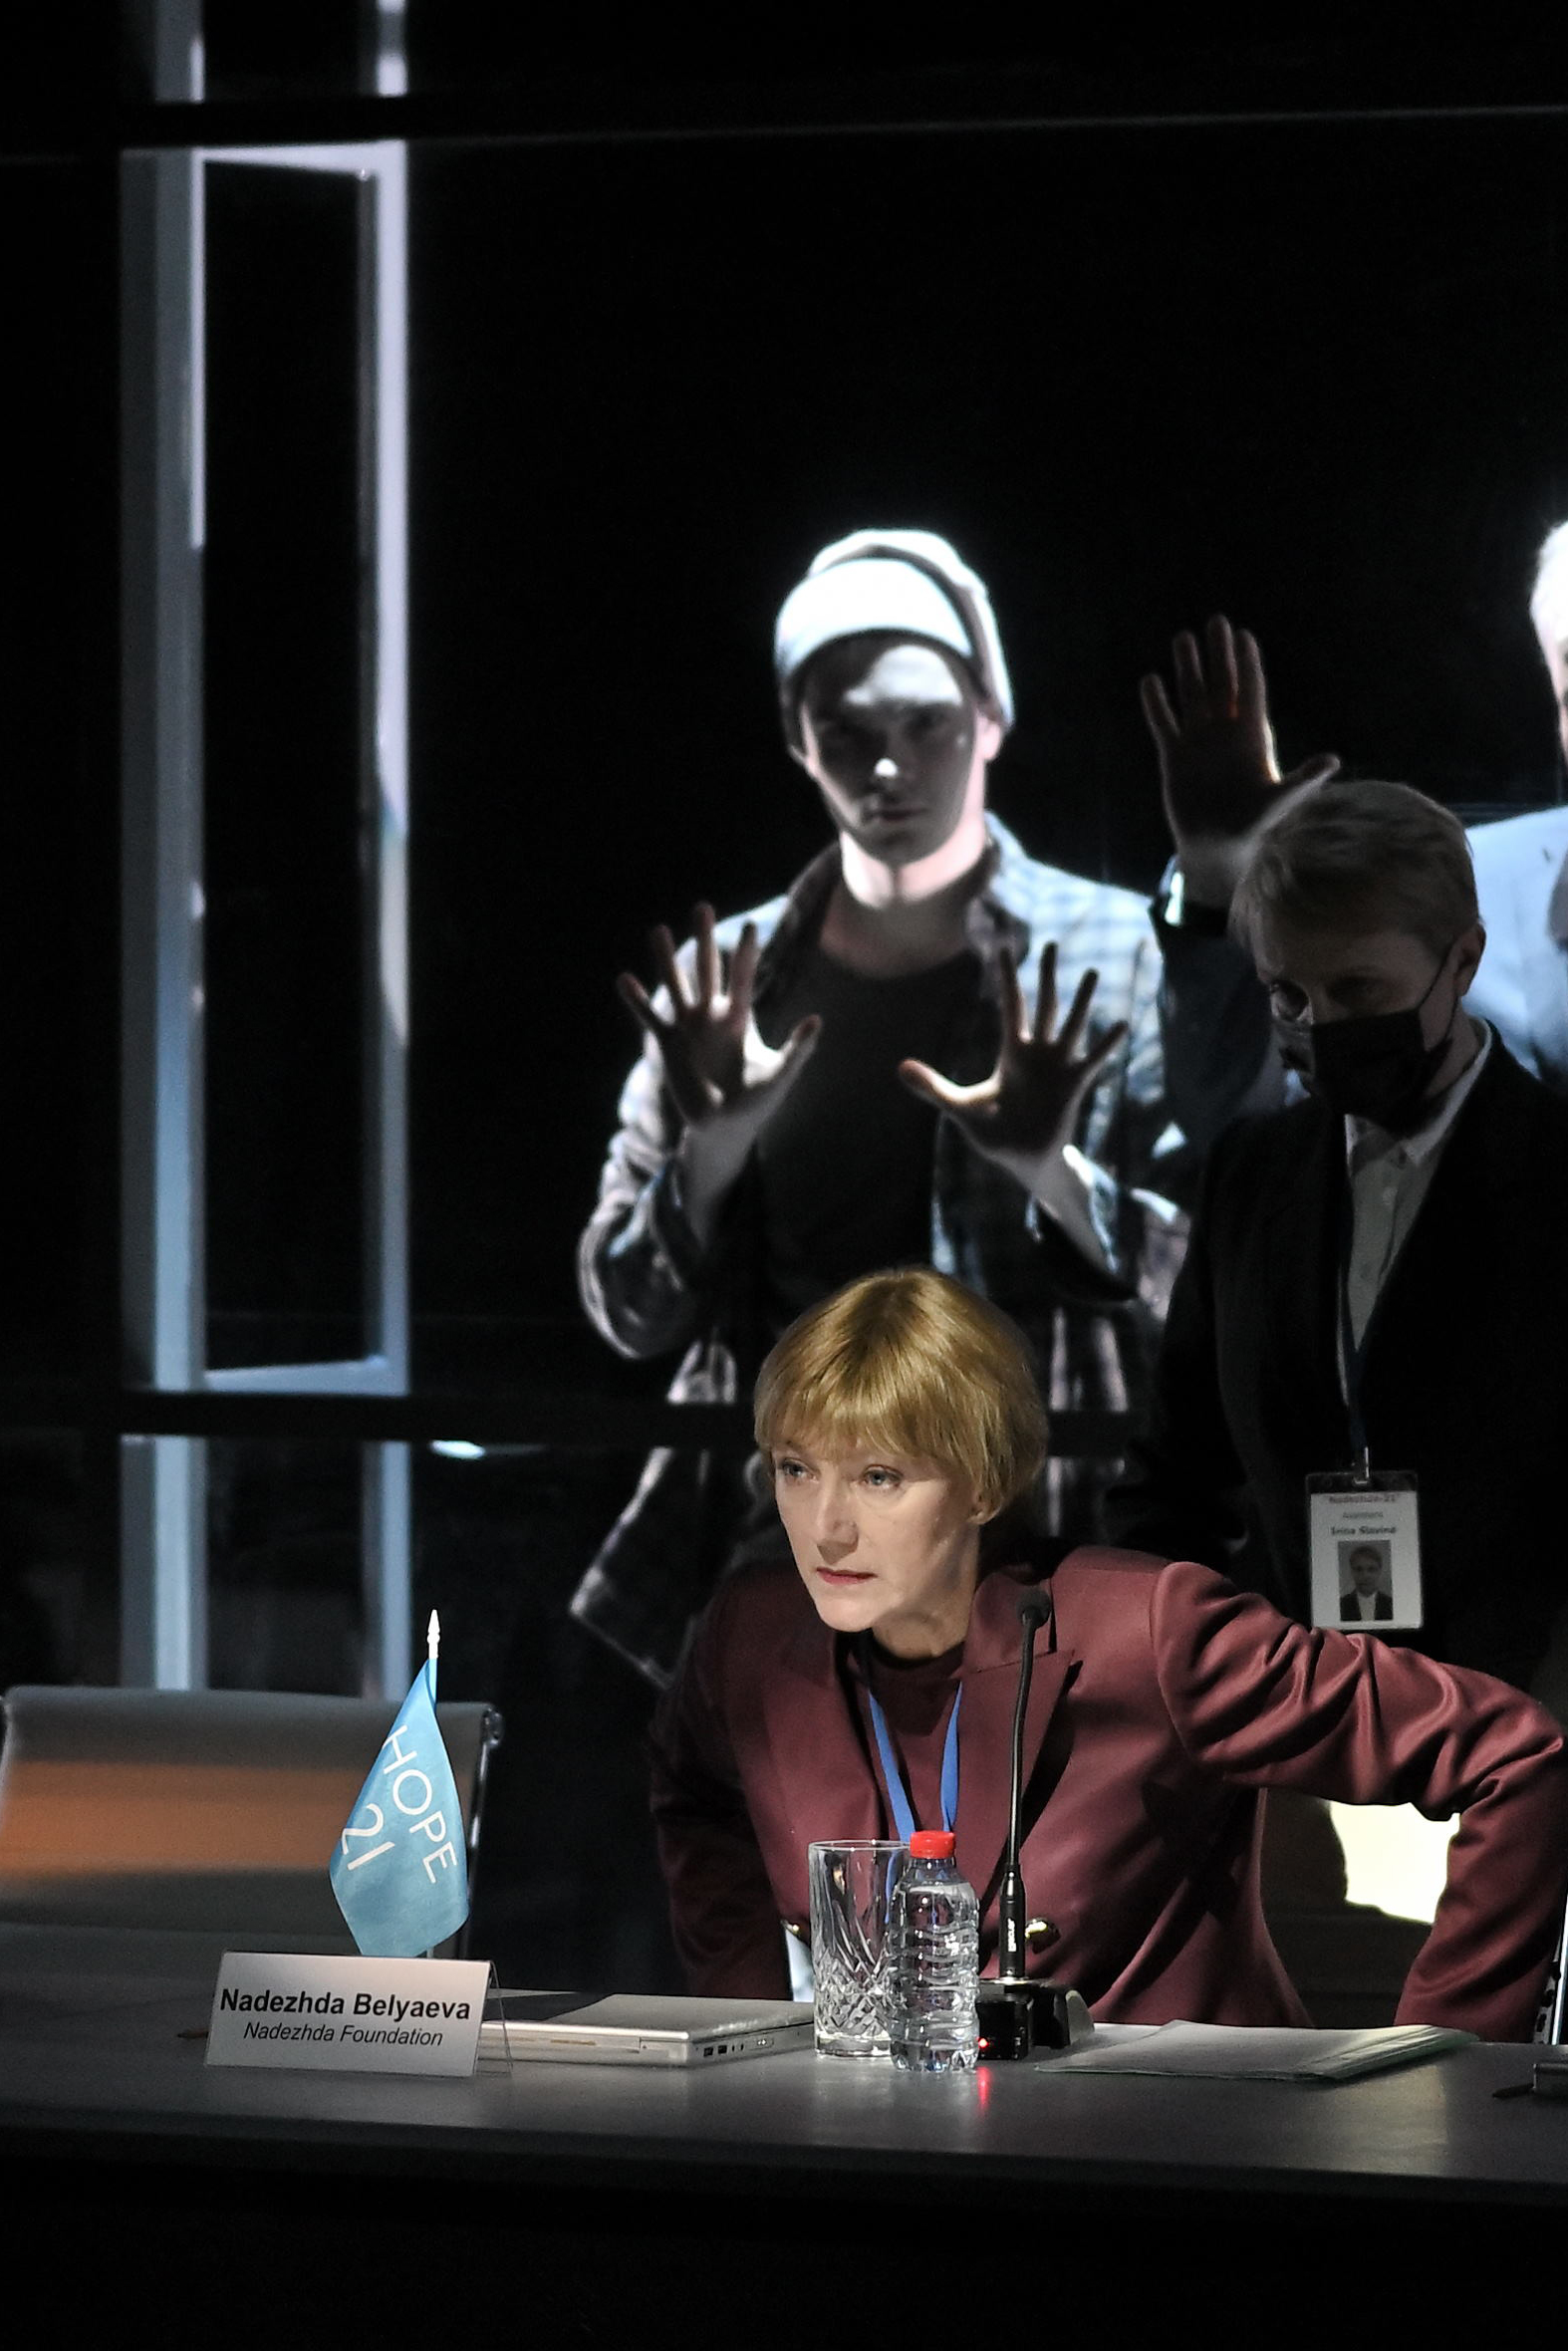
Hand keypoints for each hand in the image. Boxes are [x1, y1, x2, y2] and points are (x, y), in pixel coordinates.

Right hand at [618, 904, 818, 1233]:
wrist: (724, 1127)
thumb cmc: (757, 1103)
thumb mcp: (780, 1076)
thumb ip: (798, 1050)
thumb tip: (817, 1021)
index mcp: (740, 1019)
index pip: (743, 978)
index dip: (745, 953)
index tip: (750, 926)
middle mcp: (713, 1016)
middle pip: (708, 970)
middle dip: (705, 940)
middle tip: (702, 906)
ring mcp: (689, 1028)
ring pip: (676, 985)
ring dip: (667, 960)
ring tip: (658, 930)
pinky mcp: (669, 1045)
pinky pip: (650, 1018)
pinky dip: (637, 1000)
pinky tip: (624, 979)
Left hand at [897, 944, 1126, 1192]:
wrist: (1023, 1162)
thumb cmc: (995, 1134)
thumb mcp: (960, 1107)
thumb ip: (933, 1087)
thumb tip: (899, 1069)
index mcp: (1011, 1053)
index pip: (1010, 1005)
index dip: (1008, 977)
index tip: (1006, 947)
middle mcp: (1037, 1054)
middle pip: (1044, 1005)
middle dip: (1048, 975)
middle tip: (1054, 943)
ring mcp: (1058, 1067)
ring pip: (1071, 1024)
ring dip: (1081, 1000)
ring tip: (1093, 972)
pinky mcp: (1073, 1086)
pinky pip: (1092, 1059)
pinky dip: (1106, 1043)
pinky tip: (1120, 1023)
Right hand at [1140, 615, 1337, 906]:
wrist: (1219, 847)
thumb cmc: (1254, 827)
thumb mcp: (1280, 803)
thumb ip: (1302, 782)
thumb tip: (1332, 761)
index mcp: (1252, 737)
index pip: (1250, 690)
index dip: (1247, 663)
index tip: (1243, 635)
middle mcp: (1226, 733)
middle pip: (1222, 683)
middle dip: (1219, 654)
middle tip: (1216, 620)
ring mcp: (1200, 743)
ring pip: (1192, 695)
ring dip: (1187, 667)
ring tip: (1182, 637)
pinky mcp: (1175, 757)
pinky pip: (1164, 723)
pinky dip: (1156, 704)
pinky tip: (1151, 680)